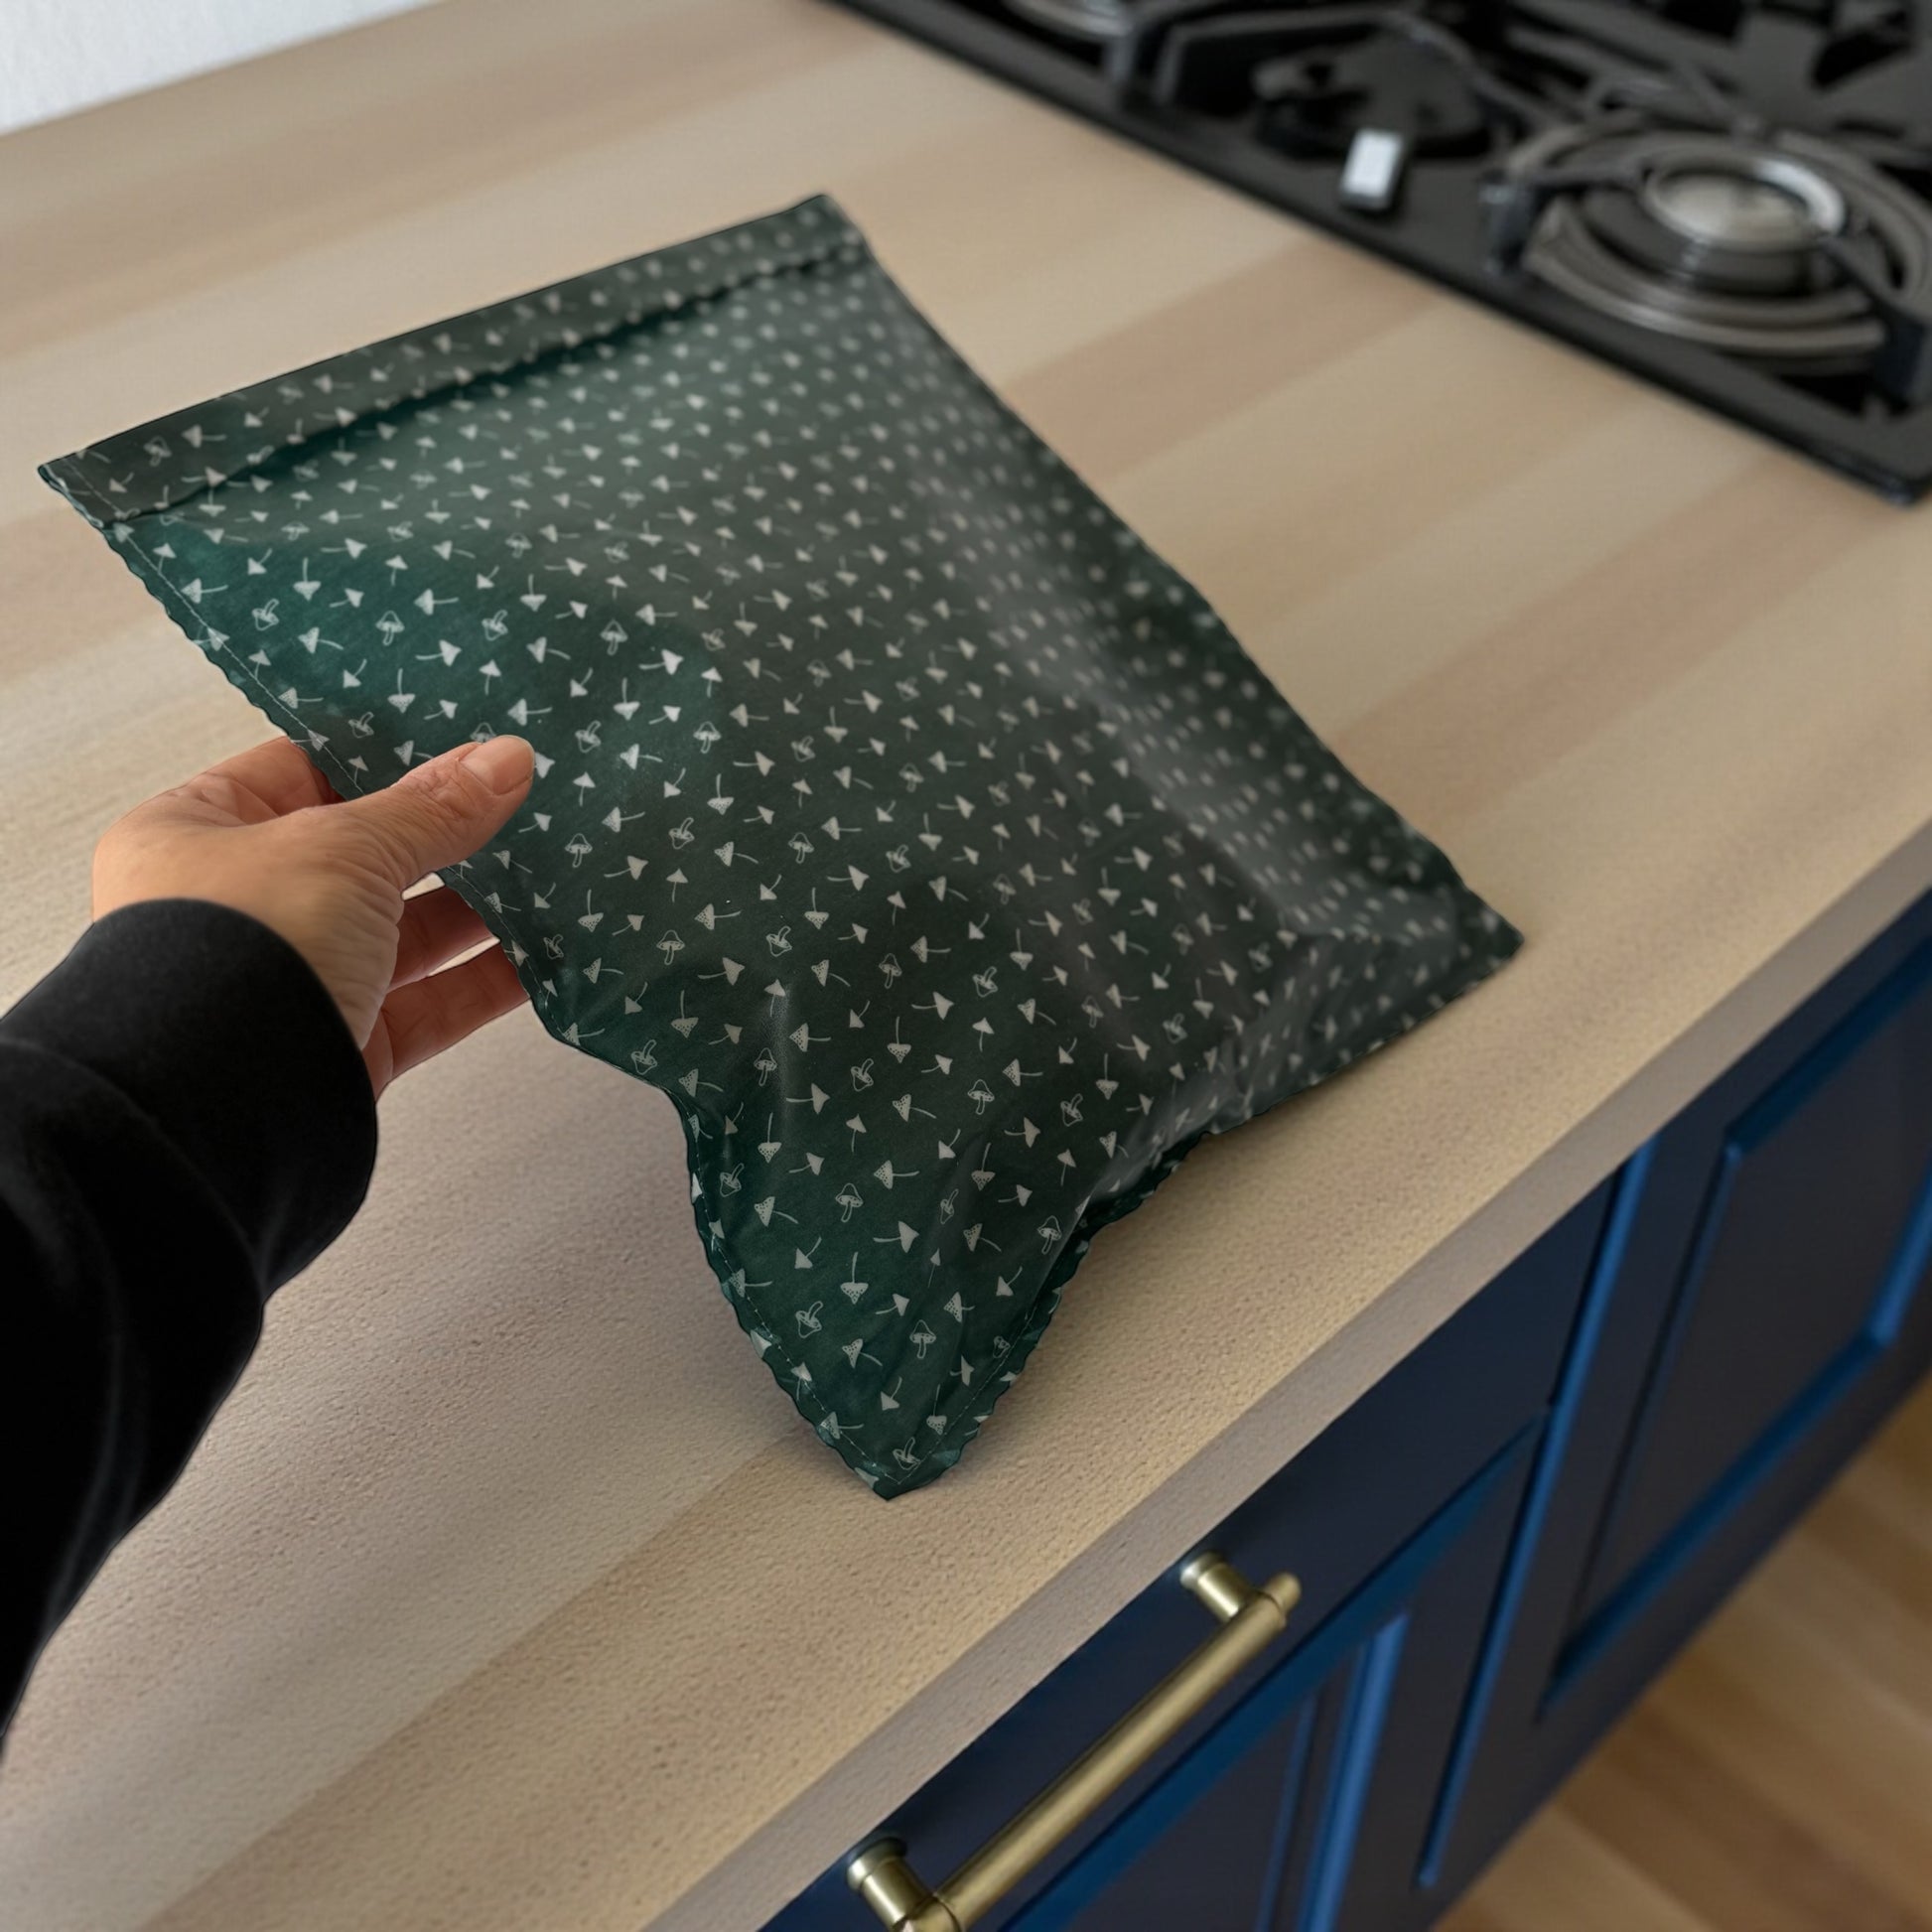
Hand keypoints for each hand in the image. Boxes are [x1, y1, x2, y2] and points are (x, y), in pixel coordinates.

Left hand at [93, 734, 534, 1095]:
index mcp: (197, 832)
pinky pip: (426, 1004)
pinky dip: (483, 981)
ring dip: (479, 910)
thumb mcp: (344, 849)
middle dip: (446, 835)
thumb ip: (433, 808)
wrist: (217, 1108)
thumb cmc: (240, 952)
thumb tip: (506, 759)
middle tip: (525, 804)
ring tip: (553, 874)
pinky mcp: (342, 1047)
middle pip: (364, 855)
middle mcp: (239, 908)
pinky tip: (544, 955)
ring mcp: (293, 981)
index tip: (461, 742)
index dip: (382, 754)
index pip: (300, 770)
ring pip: (404, 933)